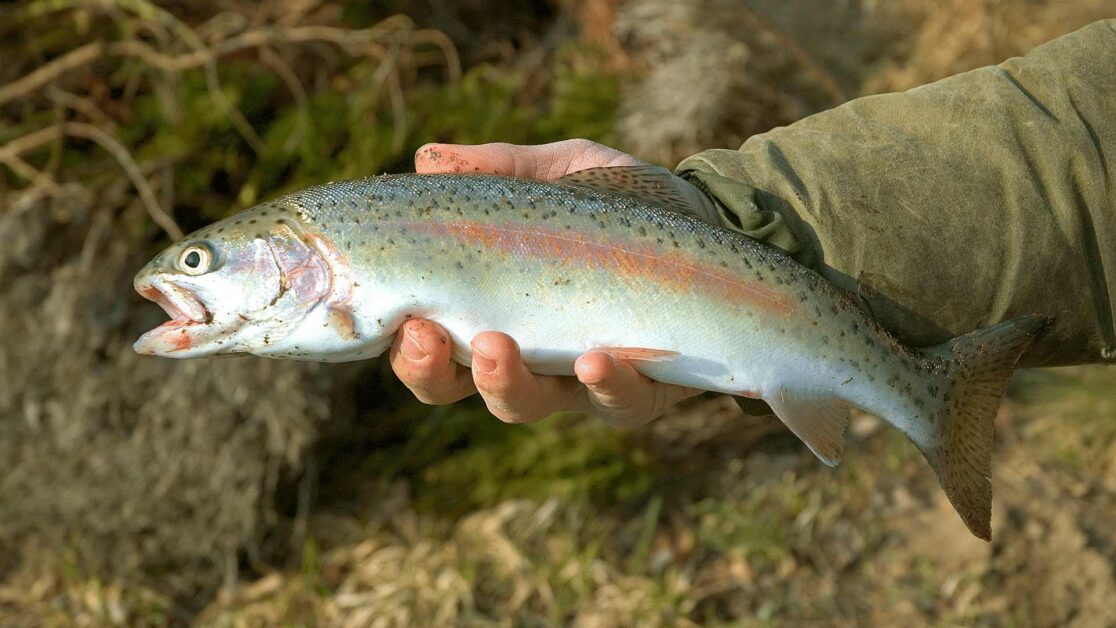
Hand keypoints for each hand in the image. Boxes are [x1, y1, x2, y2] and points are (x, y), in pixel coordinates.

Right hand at [391, 139, 701, 428]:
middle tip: (427, 337)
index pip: (430, 340)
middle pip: (462, 385)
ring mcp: (580, 380)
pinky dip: (606, 384)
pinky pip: (619, 404)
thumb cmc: (621, 201)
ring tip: (496, 346)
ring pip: (529, 403)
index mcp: (494, 306)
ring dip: (506, 381)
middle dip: (435, 371)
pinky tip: (598, 357)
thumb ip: (500, 170)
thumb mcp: (560, 173)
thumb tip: (426, 159)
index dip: (405, 342)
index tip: (395, 314)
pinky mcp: (642, 391)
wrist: (711, 218)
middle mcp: (527, 354)